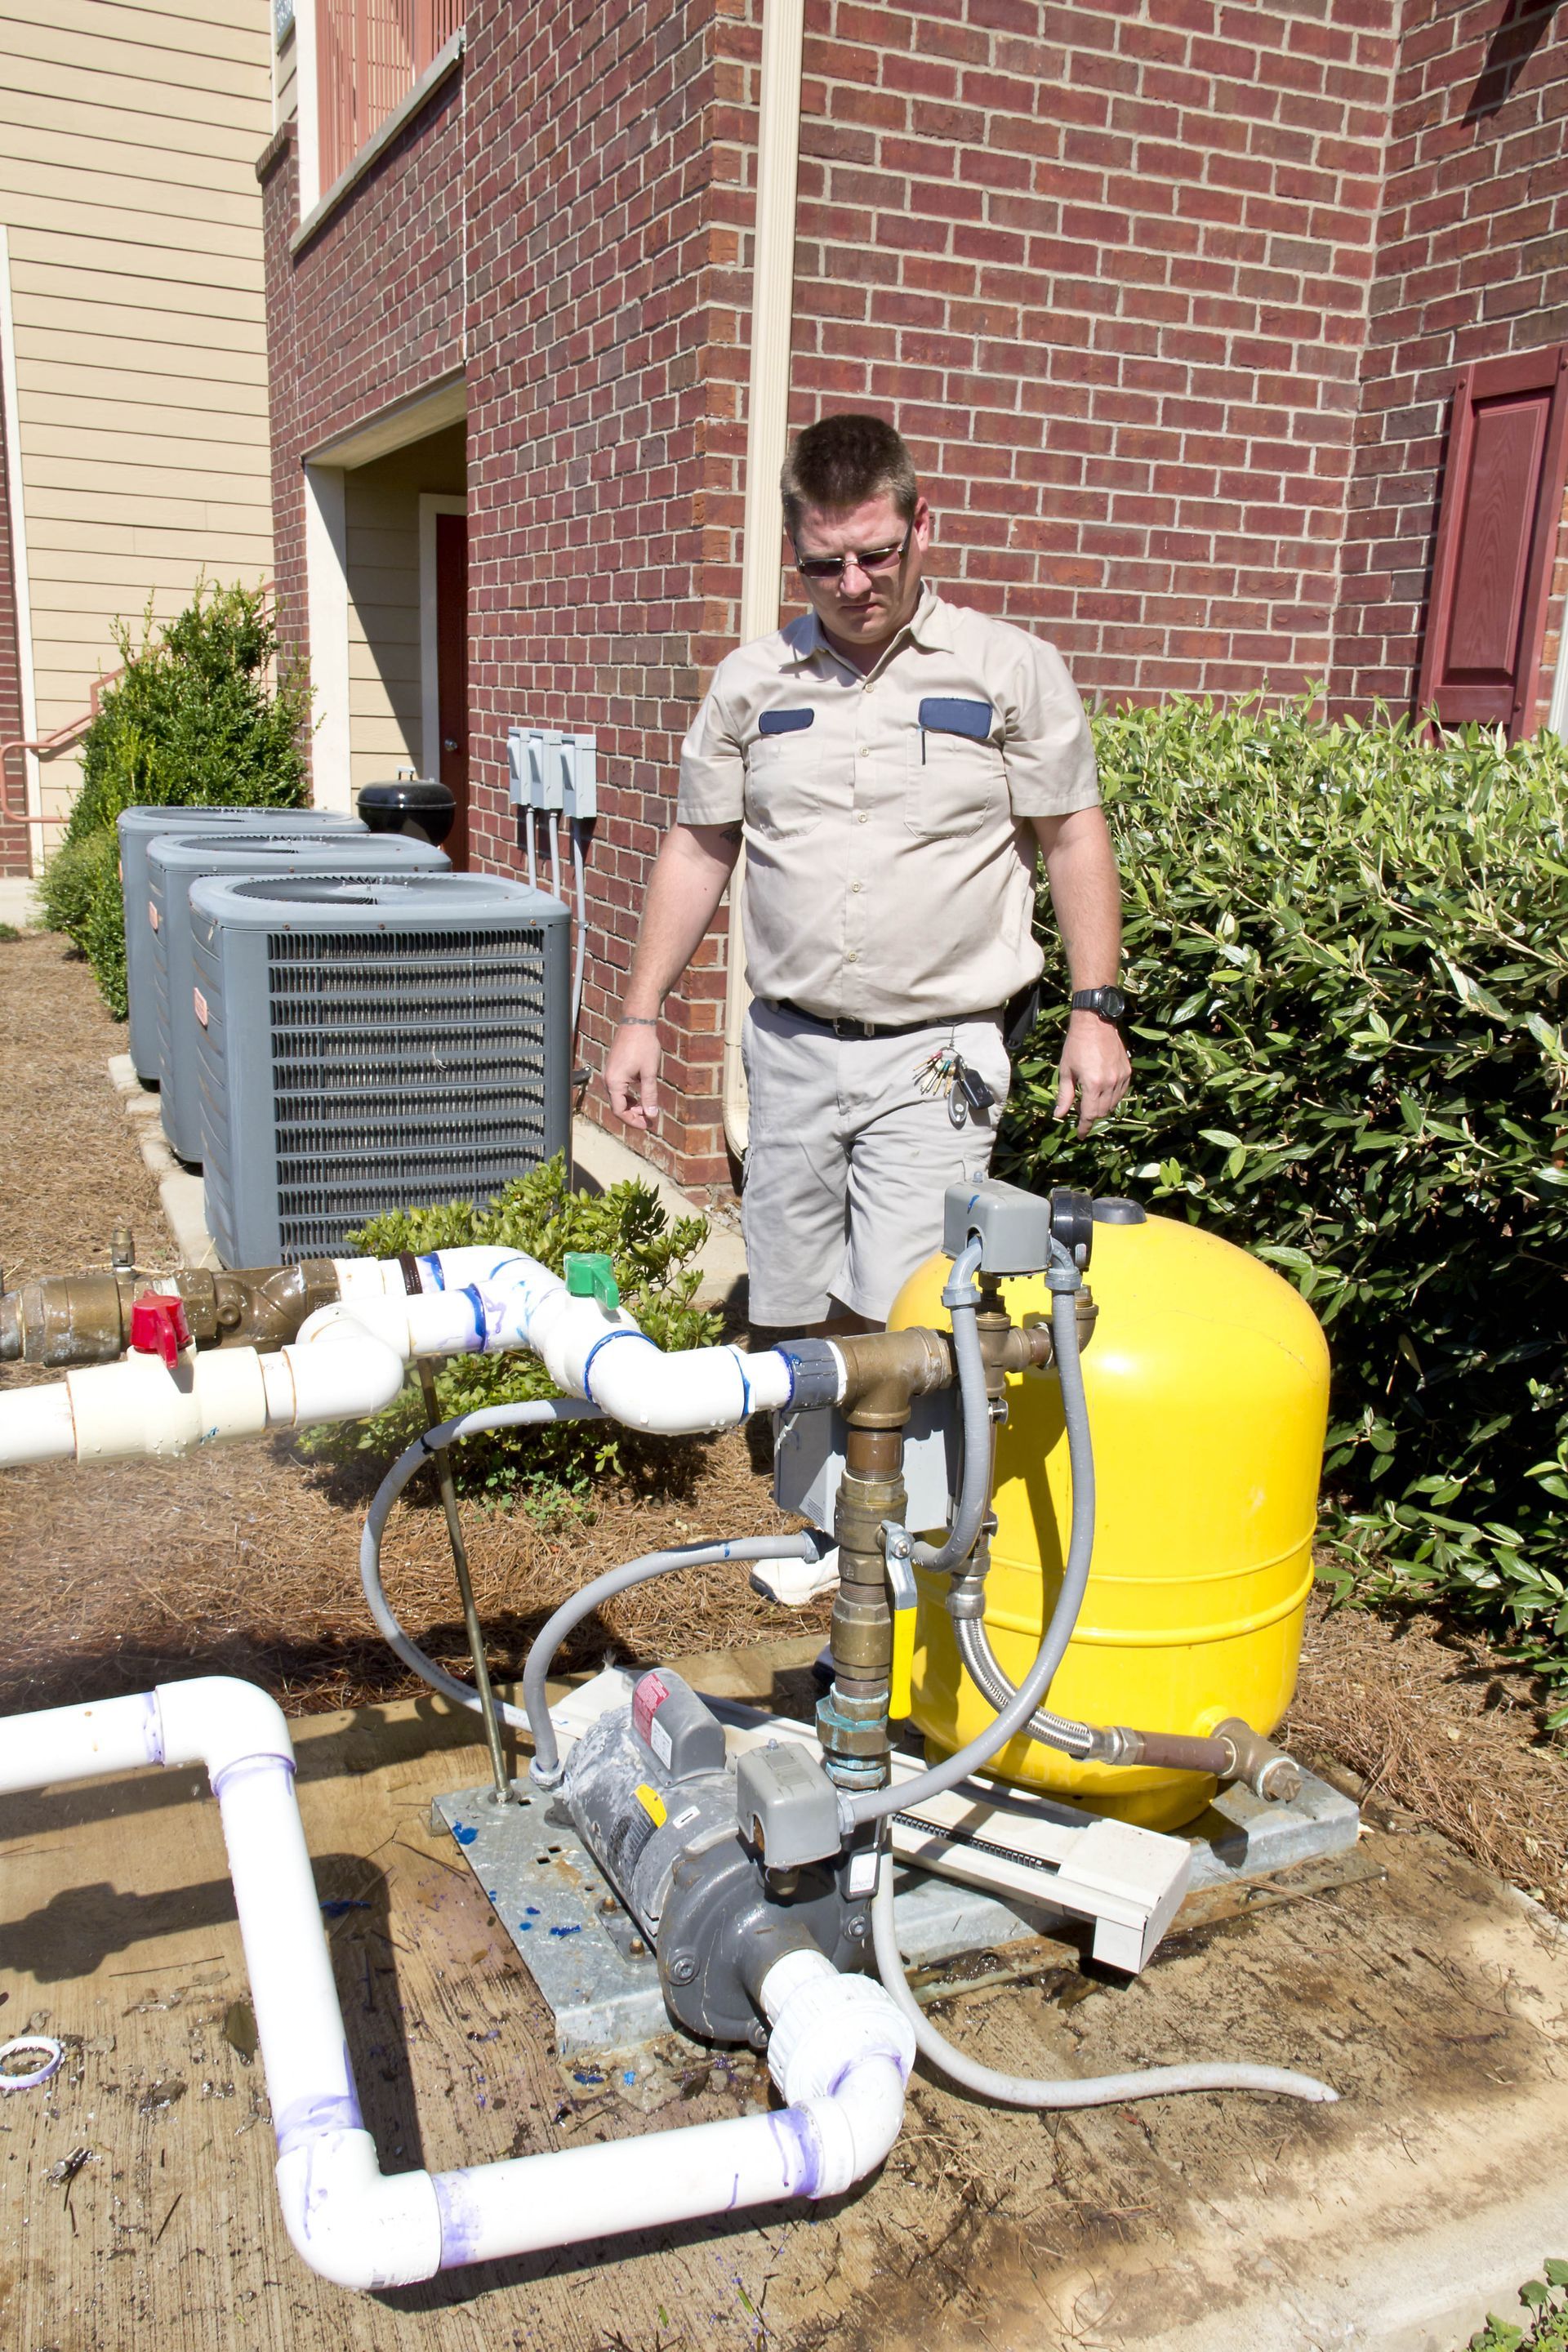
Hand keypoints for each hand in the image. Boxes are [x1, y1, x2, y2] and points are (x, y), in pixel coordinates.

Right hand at [603, 1020, 661, 1129]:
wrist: (636, 1023)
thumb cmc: (644, 1046)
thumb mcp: (649, 1073)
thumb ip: (649, 1095)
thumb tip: (651, 1115)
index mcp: (614, 1082)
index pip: (619, 1111)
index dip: (633, 1121)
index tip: (648, 1125)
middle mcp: (608, 1079)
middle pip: (617, 1106)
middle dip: (633, 1115)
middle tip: (650, 1119)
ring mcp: (609, 1074)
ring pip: (618, 1098)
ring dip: (631, 1106)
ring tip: (647, 1109)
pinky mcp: (614, 1069)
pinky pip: (618, 1089)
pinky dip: (628, 1096)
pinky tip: (641, 1097)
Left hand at [1054, 1010, 1130, 1136]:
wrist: (1095, 1023)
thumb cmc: (1076, 1046)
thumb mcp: (1066, 1071)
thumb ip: (1064, 1095)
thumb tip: (1059, 1115)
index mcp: (1092, 1084)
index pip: (1089, 1115)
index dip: (1084, 1127)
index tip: (1080, 1135)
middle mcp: (1110, 1083)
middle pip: (1101, 1112)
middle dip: (1090, 1116)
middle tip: (1079, 1110)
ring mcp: (1121, 1078)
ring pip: (1113, 1104)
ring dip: (1101, 1107)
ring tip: (1089, 1099)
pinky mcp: (1127, 1072)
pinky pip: (1121, 1093)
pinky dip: (1111, 1098)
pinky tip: (1102, 1091)